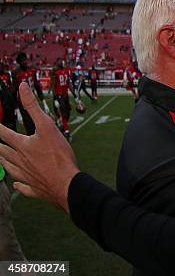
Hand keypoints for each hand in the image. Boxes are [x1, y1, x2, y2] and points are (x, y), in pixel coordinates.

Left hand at [0, 83, 79, 213]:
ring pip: (9, 169)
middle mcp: (20, 161)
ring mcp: (26, 176)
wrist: (66, 183)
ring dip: (3, 163)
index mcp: (23, 145)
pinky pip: (22, 186)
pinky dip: (18, 185)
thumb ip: (33, 107)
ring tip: (1, 159)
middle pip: (3, 152)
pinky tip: (17, 184)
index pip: (4, 134)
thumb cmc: (58, 155)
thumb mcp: (47, 126)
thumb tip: (23, 88)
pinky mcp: (34, 188)